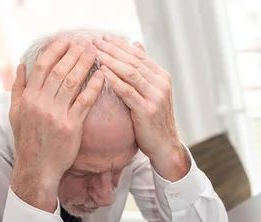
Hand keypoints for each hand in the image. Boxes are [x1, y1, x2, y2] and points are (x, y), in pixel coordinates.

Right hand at [9, 38, 103, 211]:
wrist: (37, 168)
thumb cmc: (27, 141)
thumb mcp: (15, 114)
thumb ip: (18, 89)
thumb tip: (21, 66)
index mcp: (28, 98)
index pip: (42, 66)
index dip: (55, 50)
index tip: (66, 40)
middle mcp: (41, 104)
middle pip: (59, 70)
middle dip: (73, 53)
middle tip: (85, 41)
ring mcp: (56, 115)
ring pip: (72, 82)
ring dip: (84, 64)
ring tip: (94, 52)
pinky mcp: (71, 127)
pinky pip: (84, 102)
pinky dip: (93, 87)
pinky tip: (101, 75)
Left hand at [94, 36, 189, 180]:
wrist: (165, 146)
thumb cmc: (153, 120)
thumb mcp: (152, 92)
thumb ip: (144, 71)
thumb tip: (137, 45)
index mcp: (162, 77)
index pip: (139, 55)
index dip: (121, 45)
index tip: (104, 38)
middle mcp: (161, 84)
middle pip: (134, 61)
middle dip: (113, 50)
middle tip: (96, 41)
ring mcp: (156, 97)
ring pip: (131, 73)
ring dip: (111, 61)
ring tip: (95, 53)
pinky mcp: (148, 110)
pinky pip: (128, 92)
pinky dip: (115, 80)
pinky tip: (103, 72)